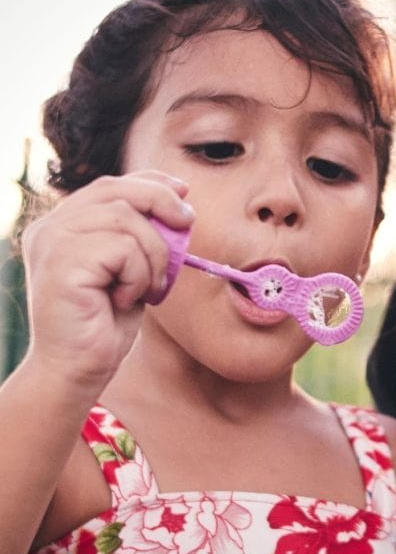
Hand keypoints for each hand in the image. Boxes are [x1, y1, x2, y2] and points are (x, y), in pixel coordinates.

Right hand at [22, 171, 193, 395]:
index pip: (108, 185)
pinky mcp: (61, 262)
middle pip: (116, 190)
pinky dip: (138, 275)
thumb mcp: (128, 270)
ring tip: (147, 289)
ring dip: (152, 256)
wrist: (76, 371)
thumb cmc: (104, 325)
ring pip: (126, 219)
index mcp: (61, 226)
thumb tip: (178, 199)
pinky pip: (123, 248)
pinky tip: (125, 300)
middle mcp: (50, 227)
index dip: (150, 182)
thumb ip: (140, 235)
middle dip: (161, 203)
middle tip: (187, 224)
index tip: (182, 193)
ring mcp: (52, 241)